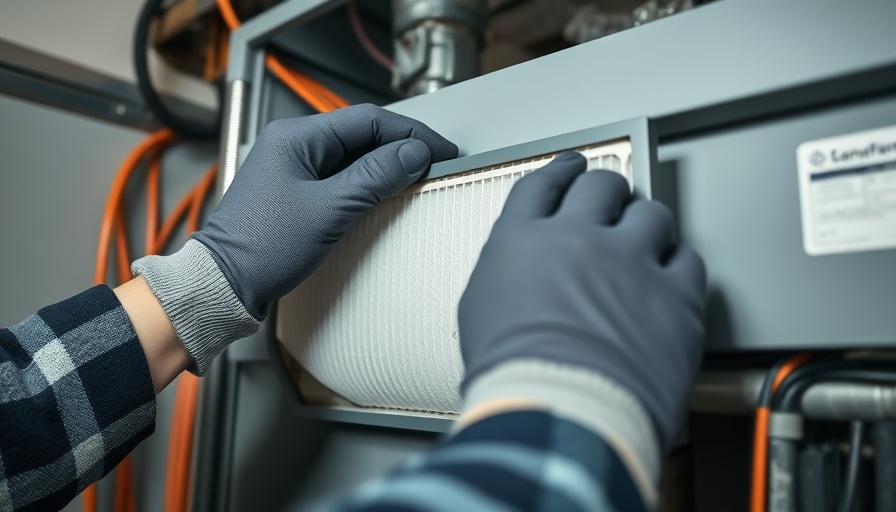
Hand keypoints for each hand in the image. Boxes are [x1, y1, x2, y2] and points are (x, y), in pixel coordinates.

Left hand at [133, 104, 456, 375]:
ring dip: (386, 163)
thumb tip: (413, 154)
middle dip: (401, 146)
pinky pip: (340, 175)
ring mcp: (292, 166)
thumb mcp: (330, 209)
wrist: (225, 284)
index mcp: (295, 136)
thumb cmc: (262, 248)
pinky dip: (367, 181)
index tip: (441, 149)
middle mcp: (292, 144)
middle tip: (436, 162)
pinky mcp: (295, 190)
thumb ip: (375, 176)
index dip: (411, 134)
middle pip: (361, 134)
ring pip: (352, 155)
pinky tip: (385, 191)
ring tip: (418, 176)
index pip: (368, 120)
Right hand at [458, 151, 705, 452]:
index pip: (542, 185)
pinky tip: (669, 280)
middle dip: (605, 190)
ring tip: (643, 243)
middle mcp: (578, 238)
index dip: (558, 171)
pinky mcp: (675, 295)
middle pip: (600, 185)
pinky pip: (689, 260)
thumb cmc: (516, 379)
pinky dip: (678, 267)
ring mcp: (631, 262)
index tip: (569, 169)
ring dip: (644, 226)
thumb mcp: (480, 314)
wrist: (562, 416)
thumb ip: (507, 274)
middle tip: (610, 200)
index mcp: (523, 241)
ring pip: (650, 214)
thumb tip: (523, 274)